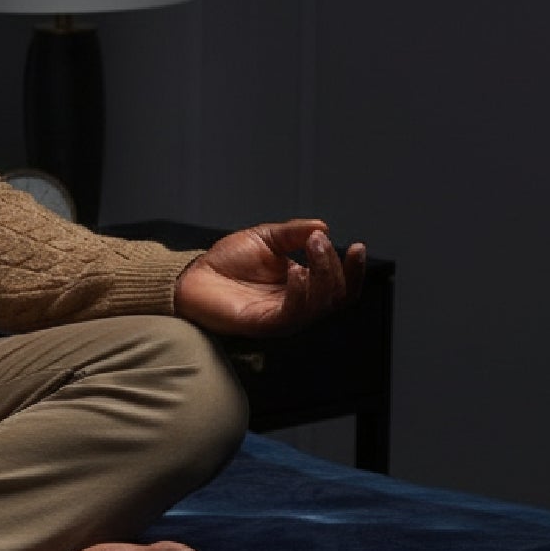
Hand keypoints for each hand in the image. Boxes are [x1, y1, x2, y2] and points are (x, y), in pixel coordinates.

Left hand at [173, 219, 365, 337]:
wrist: (192, 275)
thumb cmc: (227, 261)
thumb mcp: (266, 238)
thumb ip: (294, 233)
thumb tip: (323, 226)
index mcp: (303, 286)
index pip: (340, 285)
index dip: (354, 270)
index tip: (357, 246)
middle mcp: (297, 305)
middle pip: (336, 296)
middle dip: (334, 266)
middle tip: (319, 241)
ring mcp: (281, 317)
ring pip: (319, 305)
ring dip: (322, 275)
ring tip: (312, 247)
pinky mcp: (263, 324)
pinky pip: (291, 314)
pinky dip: (299, 293)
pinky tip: (296, 271)